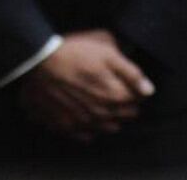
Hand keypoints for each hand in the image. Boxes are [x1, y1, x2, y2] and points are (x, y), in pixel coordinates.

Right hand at [16, 30, 153, 141]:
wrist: (38, 62)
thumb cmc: (74, 51)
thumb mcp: (107, 49)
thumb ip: (131, 71)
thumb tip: (148, 89)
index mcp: (115, 95)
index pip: (139, 100)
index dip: (136, 89)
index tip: (129, 81)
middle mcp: (103, 114)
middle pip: (126, 116)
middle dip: (126, 104)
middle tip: (116, 88)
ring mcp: (84, 122)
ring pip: (108, 127)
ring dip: (110, 116)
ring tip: (102, 101)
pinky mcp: (66, 126)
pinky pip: (86, 136)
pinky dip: (90, 127)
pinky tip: (86, 113)